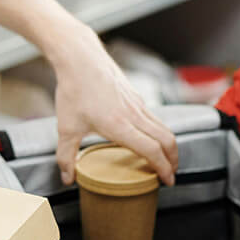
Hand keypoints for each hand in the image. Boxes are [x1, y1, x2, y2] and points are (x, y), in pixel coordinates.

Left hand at [52, 25, 176, 185]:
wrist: (79, 58)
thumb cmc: (74, 89)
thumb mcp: (66, 128)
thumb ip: (66, 156)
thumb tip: (68, 178)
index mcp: (120, 125)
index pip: (152, 151)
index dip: (164, 169)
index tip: (168, 181)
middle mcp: (134, 114)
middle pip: (167, 140)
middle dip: (174, 160)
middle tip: (170, 174)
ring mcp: (137, 103)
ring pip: (163, 127)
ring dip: (168, 145)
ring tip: (163, 158)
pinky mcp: (134, 96)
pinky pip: (153, 117)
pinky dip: (158, 131)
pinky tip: (146, 136)